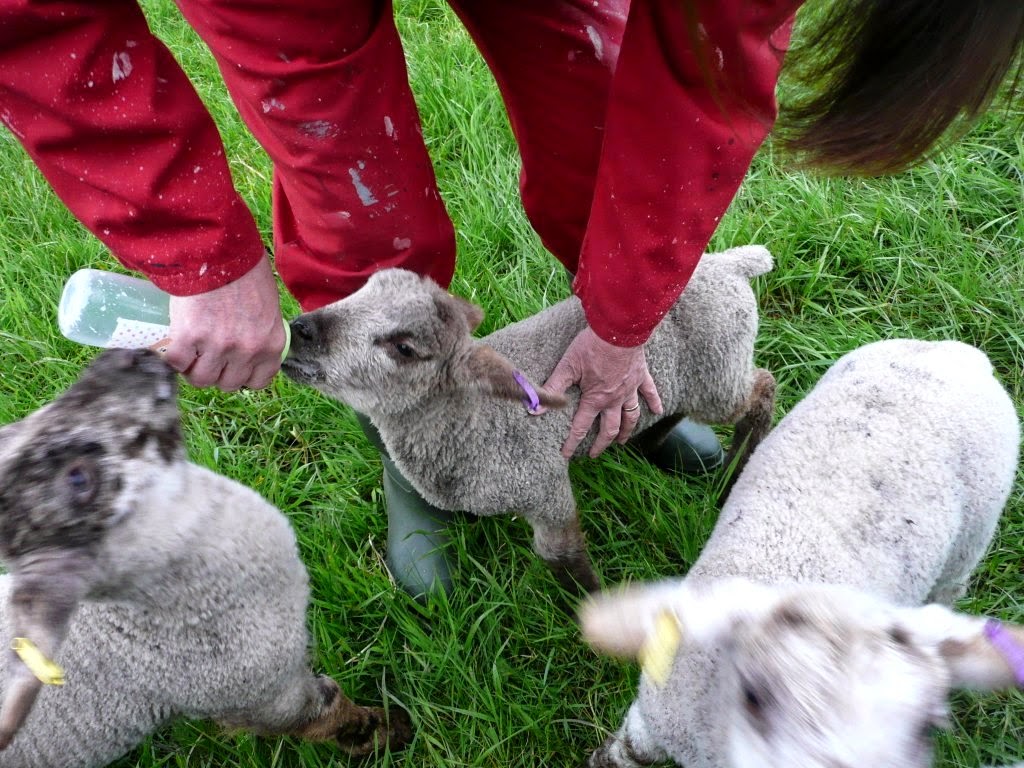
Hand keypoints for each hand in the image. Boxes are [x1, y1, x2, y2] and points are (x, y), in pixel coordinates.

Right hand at [163, 254, 285, 390]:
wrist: (219, 250)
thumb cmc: (245, 272)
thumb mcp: (267, 307)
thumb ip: (260, 332)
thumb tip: (247, 346)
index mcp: (271, 344)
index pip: (258, 381)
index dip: (241, 376)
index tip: (232, 367)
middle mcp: (247, 350)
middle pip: (227, 383)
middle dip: (216, 373)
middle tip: (207, 356)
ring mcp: (218, 346)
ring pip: (201, 379)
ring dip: (193, 369)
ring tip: (190, 352)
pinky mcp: (190, 337)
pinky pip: (177, 363)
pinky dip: (173, 357)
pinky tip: (176, 343)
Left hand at [542, 326, 662, 458]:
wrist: (617, 330)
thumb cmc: (590, 347)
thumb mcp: (567, 367)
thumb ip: (553, 389)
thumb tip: (534, 408)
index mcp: (595, 399)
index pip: (580, 427)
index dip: (572, 443)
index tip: (567, 455)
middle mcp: (614, 399)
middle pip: (610, 428)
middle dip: (602, 443)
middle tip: (595, 453)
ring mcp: (629, 389)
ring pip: (631, 416)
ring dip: (627, 430)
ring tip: (623, 441)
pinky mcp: (641, 376)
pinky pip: (650, 393)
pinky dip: (655, 403)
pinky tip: (658, 411)